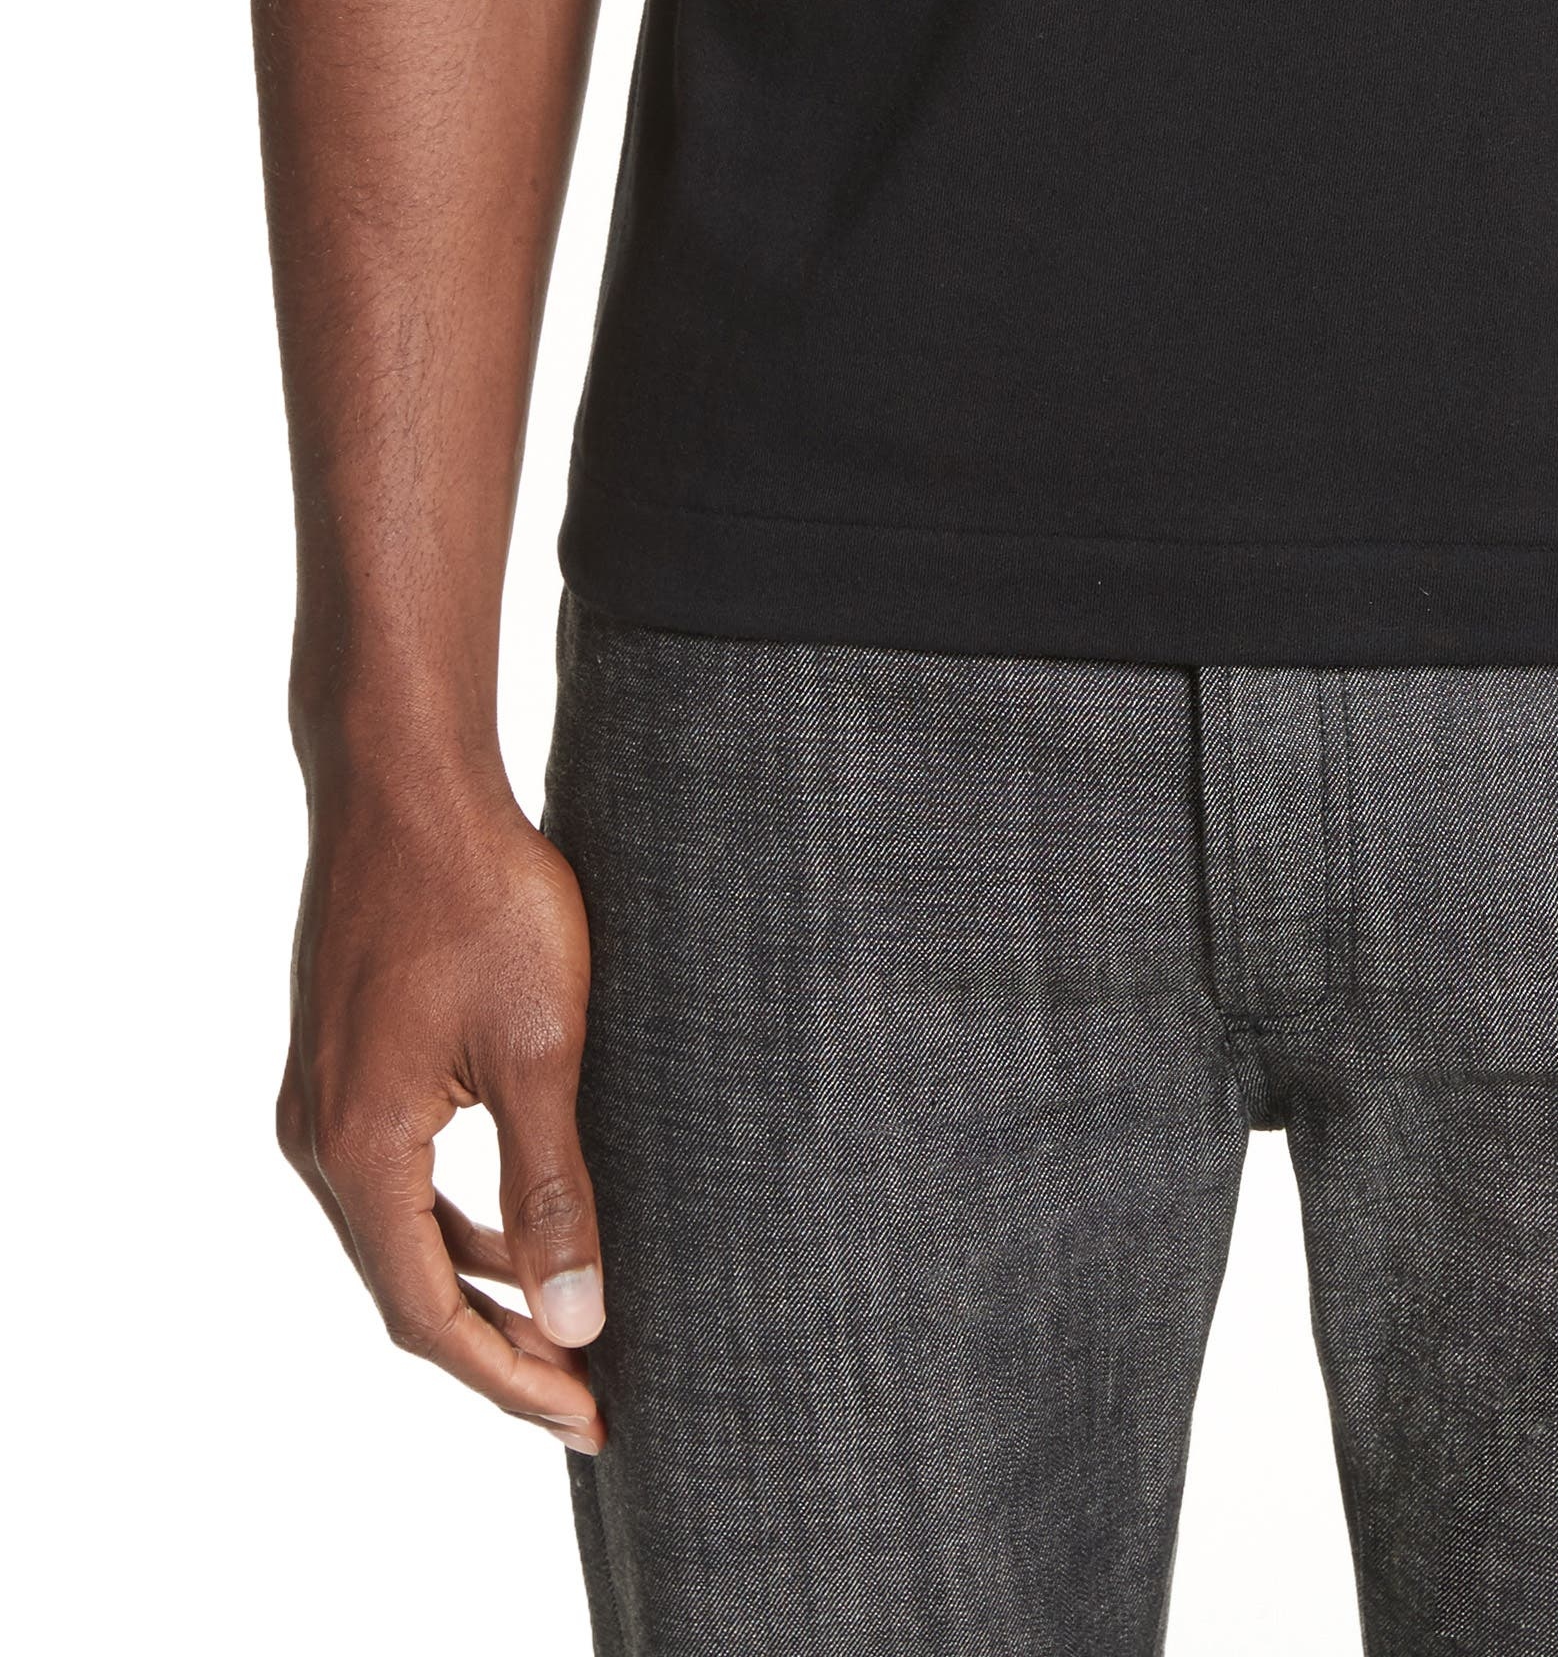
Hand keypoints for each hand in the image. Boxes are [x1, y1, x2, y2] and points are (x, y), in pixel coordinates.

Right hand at [278, 762, 606, 1448]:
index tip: (589, 1421)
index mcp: (361, 1153)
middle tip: (585, 1396)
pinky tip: (518, 1221)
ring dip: (477, 1285)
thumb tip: (574, 1319)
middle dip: (497, 1350)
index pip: (429, 1317)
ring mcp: (323, 1098)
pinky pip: (396, 1177)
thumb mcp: (540, 1047)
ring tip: (563, 1326)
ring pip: (399, 1233)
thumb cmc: (481, 897)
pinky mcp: (343, 1060)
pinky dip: (456, 1218)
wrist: (408, 782)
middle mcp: (320, 1139)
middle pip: (406, 1288)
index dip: (509, 1381)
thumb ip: (552, 1188)